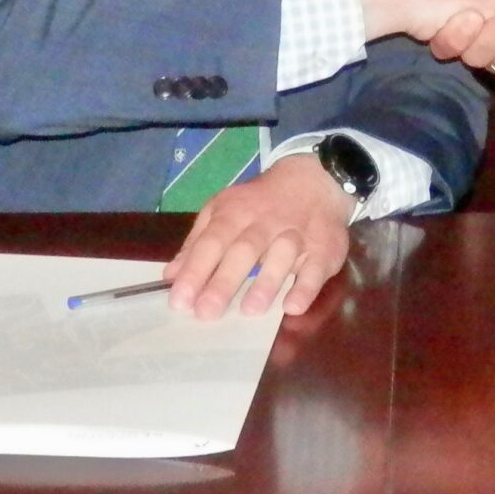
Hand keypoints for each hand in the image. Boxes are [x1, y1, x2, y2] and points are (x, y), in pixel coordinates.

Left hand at [163, 154, 353, 319]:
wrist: (313, 180)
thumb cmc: (258, 204)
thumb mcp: (222, 212)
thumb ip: (197, 244)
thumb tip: (170, 276)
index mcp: (235, 214)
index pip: (212, 242)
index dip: (196, 270)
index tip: (179, 301)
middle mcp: (265, 223)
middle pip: (244, 250)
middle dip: (225, 281)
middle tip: (206, 313)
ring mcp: (297, 235)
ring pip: (282, 256)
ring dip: (267, 282)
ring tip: (250, 310)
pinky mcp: (324, 248)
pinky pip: (316, 268)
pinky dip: (306, 287)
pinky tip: (293, 306)